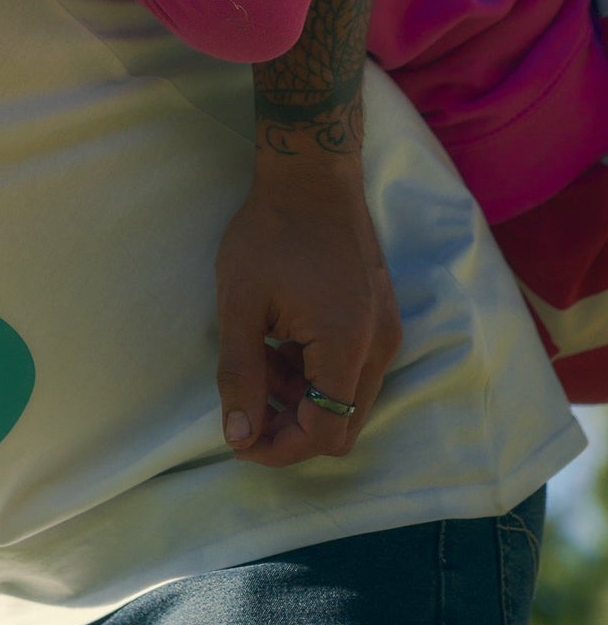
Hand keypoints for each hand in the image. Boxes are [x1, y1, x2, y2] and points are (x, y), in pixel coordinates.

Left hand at [214, 146, 401, 466]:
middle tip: (245, 399)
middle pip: (342, 425)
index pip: (325, 434)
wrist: (311, 175)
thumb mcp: (241, 304)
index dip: (280, 449)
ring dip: (301, 397)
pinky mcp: (381, 317)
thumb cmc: (270, 233)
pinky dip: (316, 373)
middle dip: (291, 426)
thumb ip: (241, 374)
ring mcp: (386, 331)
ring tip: (257, 358)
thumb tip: (238, 435)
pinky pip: (353, 369)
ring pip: (347, 399)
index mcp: (348, 347)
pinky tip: (280, 341)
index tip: (239, 439)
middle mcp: (380, 347)